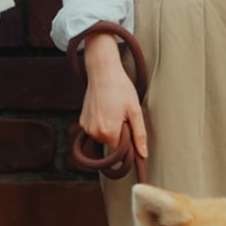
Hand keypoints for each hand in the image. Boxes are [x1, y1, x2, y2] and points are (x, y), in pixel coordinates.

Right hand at [79, 32, 147, 157]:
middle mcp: (94, 132)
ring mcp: (86, 127)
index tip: (131, 129)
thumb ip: (139, 135)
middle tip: (123, 116)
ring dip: (110, 129)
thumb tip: (143, 154)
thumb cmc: (120, 88)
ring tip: (113, 110)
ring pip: (103, 137)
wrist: (102, 72)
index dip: (128, 142)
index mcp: (108, 131)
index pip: (120, 151)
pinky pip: (95, 130)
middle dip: (119, 134)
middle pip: (111, 144)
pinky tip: (106, 110)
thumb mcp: (135, 110)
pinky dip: (102, 124)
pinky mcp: (82, 121)